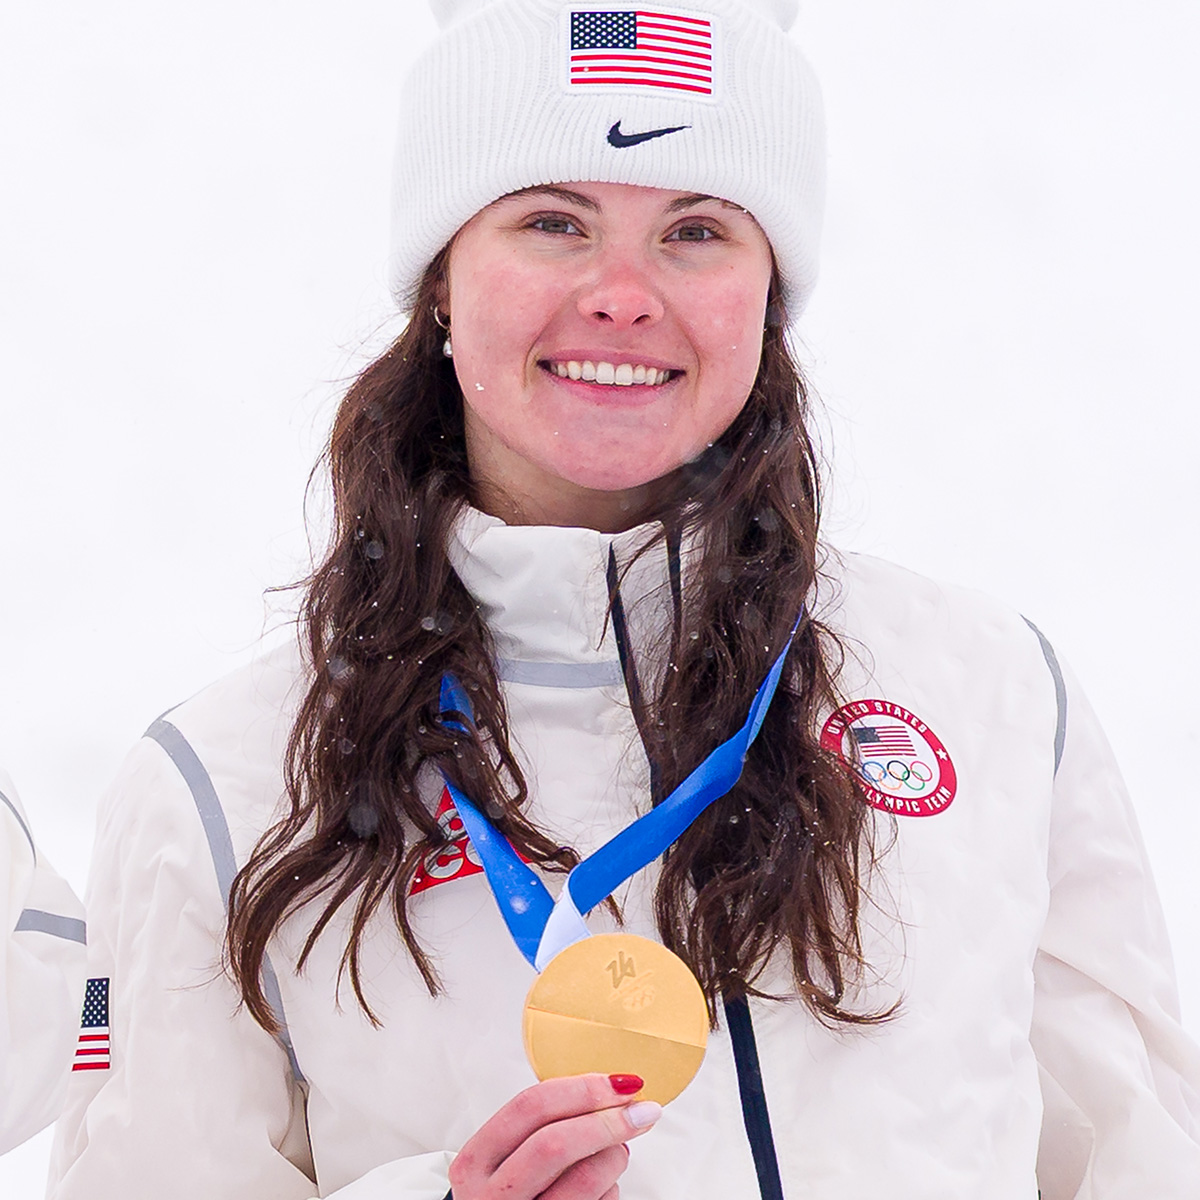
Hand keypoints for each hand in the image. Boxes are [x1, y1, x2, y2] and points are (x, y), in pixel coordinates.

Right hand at [447, 1073, 661, 1198]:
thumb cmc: (506, 1194)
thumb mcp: (503, 1158)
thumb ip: (539, 1125)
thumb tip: (607, 1090)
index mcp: (477, 1160)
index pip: (530, 1107)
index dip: (581, 1089)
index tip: (617, 1083)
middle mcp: (493, 1195)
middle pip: (556, 1143)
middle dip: (607, 1120)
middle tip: (639, 1111)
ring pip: (587, 1177)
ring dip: (615, 1157)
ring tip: (616, 1152)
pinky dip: (611, 1188)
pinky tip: (602, 1186)